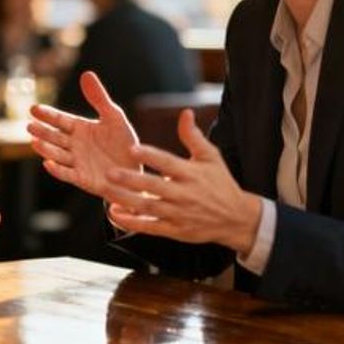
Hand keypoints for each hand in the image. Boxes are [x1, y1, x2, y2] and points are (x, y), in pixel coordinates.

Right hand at [27, 71, 138, 196]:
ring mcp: (77, 162)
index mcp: (80, 129)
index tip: (34, 109)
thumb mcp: (114, 117)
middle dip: (42, 132)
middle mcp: (74, 145)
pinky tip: (47, 164)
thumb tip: (86, 73)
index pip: (60, 120)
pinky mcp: (83, 179)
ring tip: (35, 142)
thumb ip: (99, 98)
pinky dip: (57, 170)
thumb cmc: (124, 142)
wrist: (137, 170)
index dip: (48, 115)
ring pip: (57, 154)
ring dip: (46, 149)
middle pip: (55, 137)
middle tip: (30, 126)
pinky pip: (68, 174)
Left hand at [104, 109, 260, 253]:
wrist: (237, 219)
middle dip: (131, 180)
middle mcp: (184, 194)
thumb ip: (193, 136)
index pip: (168, 163)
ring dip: (126, 200)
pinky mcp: (175, 230)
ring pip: (148, 207)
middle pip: (154, 186)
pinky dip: (132, 222)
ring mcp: (179, 214)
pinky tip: (115, 214)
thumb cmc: (220, 183)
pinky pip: (150, 227)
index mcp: (191, 173)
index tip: (132, 148)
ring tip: (106, 191)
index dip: (150, 155)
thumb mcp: (211, 157)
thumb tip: (185, 112)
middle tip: (110, 171)